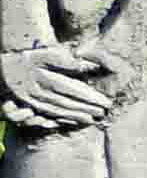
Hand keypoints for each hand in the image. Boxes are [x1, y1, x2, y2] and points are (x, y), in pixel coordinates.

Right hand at [0, 42, 115, 131]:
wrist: (2, 71)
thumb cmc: (25, 60)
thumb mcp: (41, 55)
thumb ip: (63, 60)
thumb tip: (86, 65)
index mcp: (42, 77)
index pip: (71, 89)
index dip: (89, 96)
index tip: (105, 101)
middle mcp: (37, 92)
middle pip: (67, 102)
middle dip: (87, 108)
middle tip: (104, 112)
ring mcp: (32, 102)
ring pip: (59, 111)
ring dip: (78, 116)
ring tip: (94, 119)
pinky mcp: (30, 107)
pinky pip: (49, 116)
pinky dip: (65, 119)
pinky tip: (76, 121)